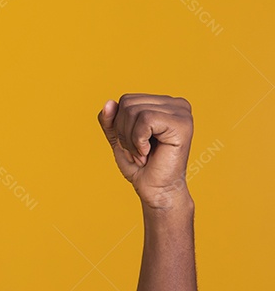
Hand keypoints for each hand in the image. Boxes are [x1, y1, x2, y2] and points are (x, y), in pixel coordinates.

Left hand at [97, 94, 193, 209]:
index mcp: (164, 103)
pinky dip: (138, 140)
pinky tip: (149, 152)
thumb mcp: (118, 139)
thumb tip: (108, 102)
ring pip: (134, 111)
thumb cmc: (140, 166)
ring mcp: (182, 112)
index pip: (126, 100)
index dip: (120, 125)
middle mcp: (176, 103)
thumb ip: (110, 120)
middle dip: (124, 132)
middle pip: (128, 103)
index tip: (134, 144)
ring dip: (131, 140)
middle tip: (138, 151)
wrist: (155, 191)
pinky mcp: (182, 124)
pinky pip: (145, 120)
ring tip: (143, 154)